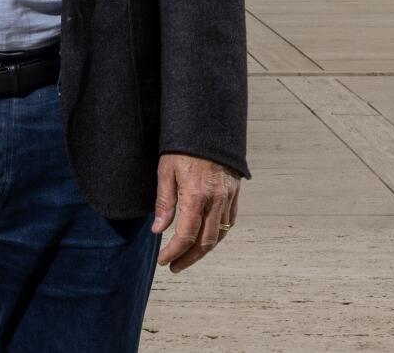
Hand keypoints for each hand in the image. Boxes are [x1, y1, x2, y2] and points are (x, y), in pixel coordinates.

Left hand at [151, 152, 240, 271]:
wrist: (209, 126)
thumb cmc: (183, 146)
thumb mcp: (166, 170)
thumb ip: (164, 202)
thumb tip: (158, 231)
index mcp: (196, 196)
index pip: (186, 236)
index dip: (174, 252)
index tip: (164, 261)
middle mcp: (216, 201)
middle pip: (205, 242)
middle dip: (189, 259)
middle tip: (174, 267)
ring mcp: (228, 198)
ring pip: (220, 235)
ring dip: (204, 251)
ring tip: (188, 257)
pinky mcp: (234, 193)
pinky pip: (229, 222)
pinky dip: (218, 235)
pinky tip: (207, 239)